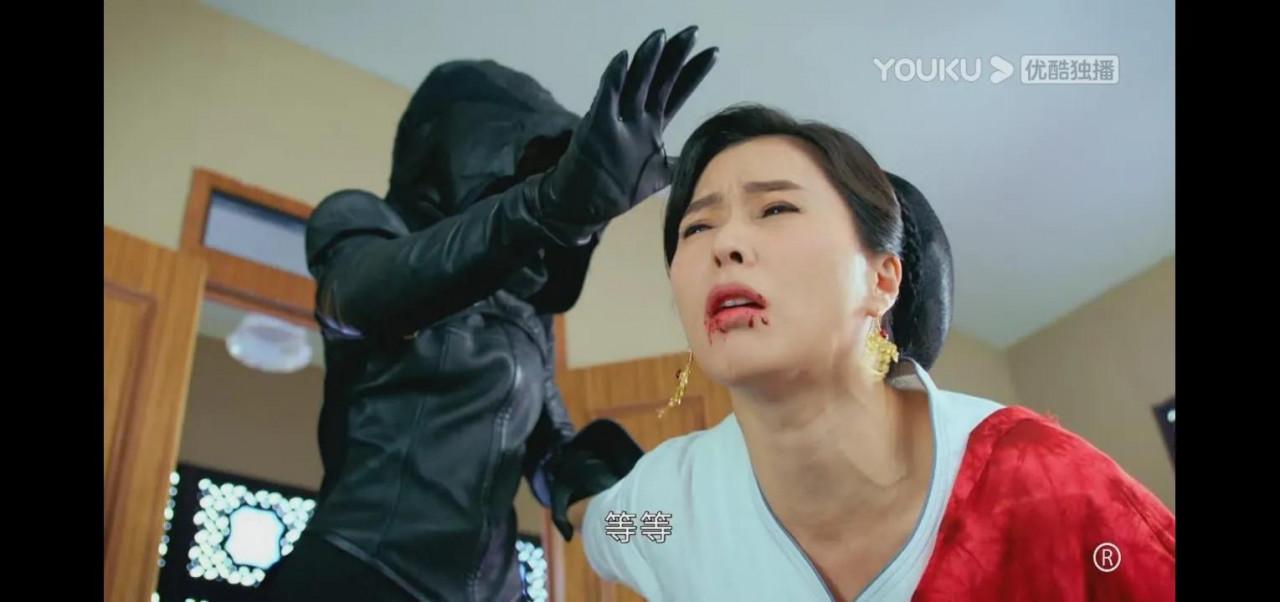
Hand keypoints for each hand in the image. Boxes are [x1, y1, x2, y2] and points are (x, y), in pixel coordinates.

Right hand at [532, 27, 717, 236]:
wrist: (586, 205)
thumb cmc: (618, 188)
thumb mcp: (656, 175)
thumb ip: (674, 161)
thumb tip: (700, 159)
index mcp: (652, 126)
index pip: (677, 92)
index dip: (693, 72)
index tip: (713, 51)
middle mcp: (637, 118)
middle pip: (659, 80)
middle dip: (675, 56)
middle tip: (692, 32)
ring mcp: (617, 120)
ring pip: (634, 83)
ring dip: (647, 59)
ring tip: (660, 36)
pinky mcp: (598, 127)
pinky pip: (606, 98)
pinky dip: (614, 78)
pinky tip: (623, 58)